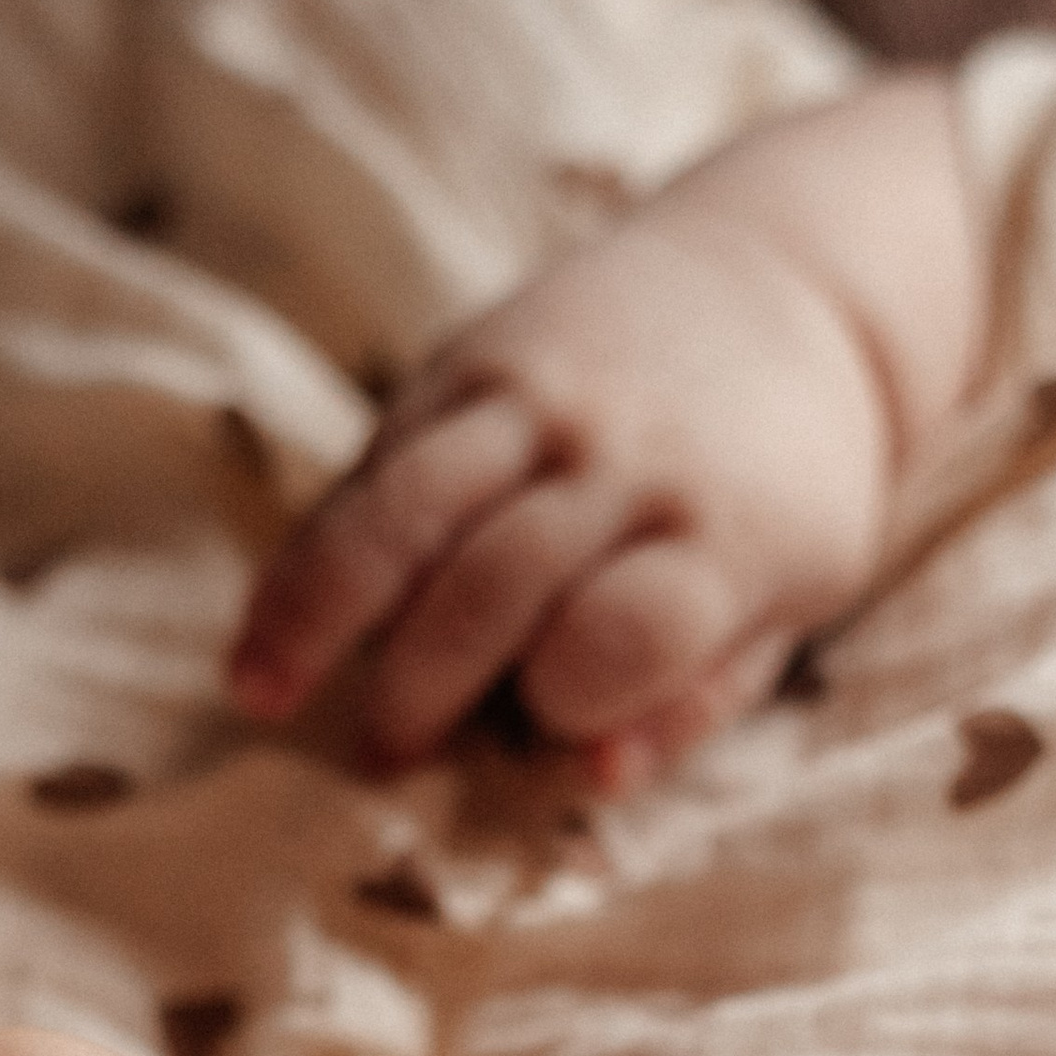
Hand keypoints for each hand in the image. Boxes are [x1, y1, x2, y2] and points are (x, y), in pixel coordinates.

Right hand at [228, 74, 977, 787]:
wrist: (789, 276)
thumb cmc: (784, 491)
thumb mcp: (794, 600)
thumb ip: (697, 696)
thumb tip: (594, 779)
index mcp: (729, 529)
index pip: (625, 631)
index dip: (571, 698)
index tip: (542, 733)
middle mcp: (623, 454)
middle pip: (495, 581)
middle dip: (425, 685)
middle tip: (385, 762)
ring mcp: (537, 396)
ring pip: (403, 509)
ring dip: (320, 610)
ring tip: (261, 697)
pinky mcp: (466, 361)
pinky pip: (371, 464)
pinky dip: (311, 552)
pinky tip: (264, 634)